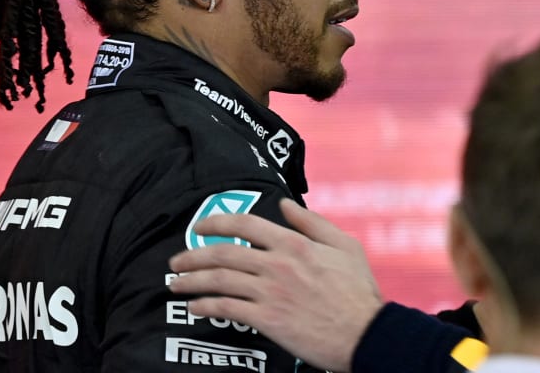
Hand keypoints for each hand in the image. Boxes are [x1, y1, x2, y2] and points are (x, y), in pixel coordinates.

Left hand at [168, 198, 383, 371]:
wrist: (364, 333)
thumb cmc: (358, 291)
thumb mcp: (345, 246)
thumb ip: (313, 223)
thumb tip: (285, 205)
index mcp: (295, 244)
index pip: (246, 225)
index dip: (216, 222)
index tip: (200, 226)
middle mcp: (278, 264)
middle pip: (223, 253)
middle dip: (192, 255)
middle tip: (176, 261)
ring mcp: (271, 293)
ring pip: (219, 281)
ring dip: (191, 281)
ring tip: (175, 284)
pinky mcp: (267, 320)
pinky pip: (227, 309)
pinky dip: (205, 306)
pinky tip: (194, 307)